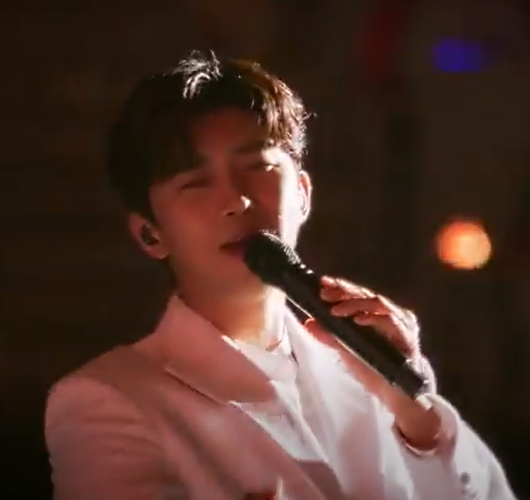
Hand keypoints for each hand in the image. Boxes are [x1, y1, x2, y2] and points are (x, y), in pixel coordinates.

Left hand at [304, 276, 441, 450]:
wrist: (398, 395)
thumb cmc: (375, 368)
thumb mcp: (347, 351)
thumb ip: (330, 336)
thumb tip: (308, 322)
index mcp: (376, 314)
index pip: (357, 294)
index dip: (340, 287)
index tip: (323, 284)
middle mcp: (390, 314)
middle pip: (366, 295)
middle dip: (344, 292)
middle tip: (325, 293)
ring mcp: (401, 324)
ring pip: (378, 303)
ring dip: (355, 304)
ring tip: (335, 310)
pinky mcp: (408, 338)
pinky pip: (391, 322)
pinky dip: (374, 318)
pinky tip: (359, 319)